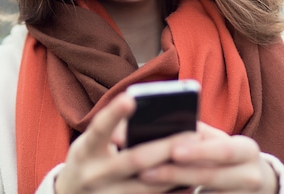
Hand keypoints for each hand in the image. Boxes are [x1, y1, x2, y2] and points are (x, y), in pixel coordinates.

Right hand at [55, 93, 193, 192]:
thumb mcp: (91, 142)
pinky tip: (189, 180)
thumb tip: (152, 113)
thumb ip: (115, 129)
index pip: (99, 129)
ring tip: (198, 155)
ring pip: (148, 187)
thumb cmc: (88, 160)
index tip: (130, 98)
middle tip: (192, 134)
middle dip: (164, 146)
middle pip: (133, 160)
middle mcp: (94, 175)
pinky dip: (171, 192)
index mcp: (85, 151)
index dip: (114, 114)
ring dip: (175, 171)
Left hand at [138, 122, 278, 192]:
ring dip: (174, 190)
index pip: (223, 149)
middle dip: (176, 173)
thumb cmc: (226, 154)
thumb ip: (198, 132)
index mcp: (247, 150)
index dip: (198, 151)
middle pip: (210, 176)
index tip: (173, 151)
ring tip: (148, 182)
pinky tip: (162, 193)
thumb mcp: (219, 140)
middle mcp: (250, 176)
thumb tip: (163, 122)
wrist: (253, 180)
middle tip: (146, 171)